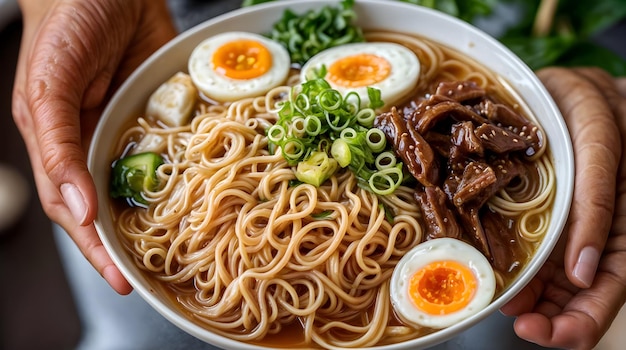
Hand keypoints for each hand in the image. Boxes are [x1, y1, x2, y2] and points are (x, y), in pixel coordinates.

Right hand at [12, 0, 176, 293]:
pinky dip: (188, 175)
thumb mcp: (49, 85)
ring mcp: (131, 132)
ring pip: (147, 185)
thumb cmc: (65, 27)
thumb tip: (78, 207)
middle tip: (157, 277)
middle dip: (131, 244)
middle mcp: (97, 146)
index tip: (122, 280)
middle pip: (113, 207)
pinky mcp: (163, 115)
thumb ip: (57, 145)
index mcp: (61, 146)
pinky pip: (178, 151)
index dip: (96, 248)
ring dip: (164, 216)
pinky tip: (206, 194)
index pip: (76, 211)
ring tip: (186, 249)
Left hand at [501, 67, 625, 349]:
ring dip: (526, 296)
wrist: (571, 89)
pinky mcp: (540, 214)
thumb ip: (596, 204)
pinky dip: (512, 265)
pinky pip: (528, 250)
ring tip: (498, 298)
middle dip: (546, 317)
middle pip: (577, 294)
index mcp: (621, 227)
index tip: (539, 331)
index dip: (578, 321)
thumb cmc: (598, 109)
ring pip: (550, 278)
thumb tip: (581, 272)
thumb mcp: (600, 147)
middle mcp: (593, 234)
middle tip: (512, 319)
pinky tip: (494, 270)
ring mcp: (566, 227)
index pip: (607, 290)